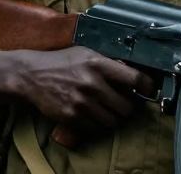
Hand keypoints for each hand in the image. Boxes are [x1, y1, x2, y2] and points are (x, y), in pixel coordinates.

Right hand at [0, 47, 154, 131]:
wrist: (32, 75)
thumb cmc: (63, 62)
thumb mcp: (87, 53)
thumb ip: (109, 62)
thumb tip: (135, 72)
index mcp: (98, 63)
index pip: (135, 78)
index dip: (147, 87)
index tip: (148, 90)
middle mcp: (92, 83)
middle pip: (126, 107)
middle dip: (128, 108)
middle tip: (125, 104)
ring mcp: (82, 101)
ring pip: (113, 121)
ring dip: (114, 118)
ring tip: (109, 110)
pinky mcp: (71, 116)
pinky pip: (95, 128)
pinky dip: (97, 124)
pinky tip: (92, 114)